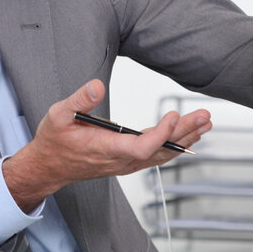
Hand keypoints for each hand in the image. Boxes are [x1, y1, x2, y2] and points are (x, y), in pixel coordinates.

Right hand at [3, 79, 210, 211]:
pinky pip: (156, 157)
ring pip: (162, 155)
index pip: (143, 146)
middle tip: (204, 116)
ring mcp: (126, 163)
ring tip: (204, 124)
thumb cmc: (54, 141)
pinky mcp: (127, 162)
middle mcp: (121, 160)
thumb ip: (79, 100)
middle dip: (185, 132)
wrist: (48, 166)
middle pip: (161, 150)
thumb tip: (97, 85)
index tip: (173, 115)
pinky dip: (174, 146)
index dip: (162, 133)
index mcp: (106, 148)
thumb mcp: (58, 114)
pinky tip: (186, 138)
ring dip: (185, 139)